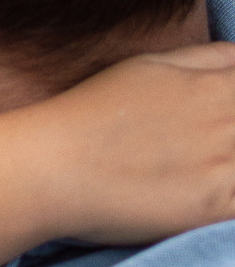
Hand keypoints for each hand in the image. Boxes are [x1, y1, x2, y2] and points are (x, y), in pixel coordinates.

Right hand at [0, 41, 234, 266]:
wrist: (50, 166)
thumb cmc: (91, 113)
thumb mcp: (148, 66)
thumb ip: (208, 59)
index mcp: (217, 86)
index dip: (233, 104)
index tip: (218, 124)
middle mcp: (227, 123)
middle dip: (230, 138)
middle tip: (199, 149)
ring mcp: (223, 167)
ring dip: (230, 166)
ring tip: (199, 170)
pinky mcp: (213, 208)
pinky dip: (229, 198)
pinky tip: (204, 197)